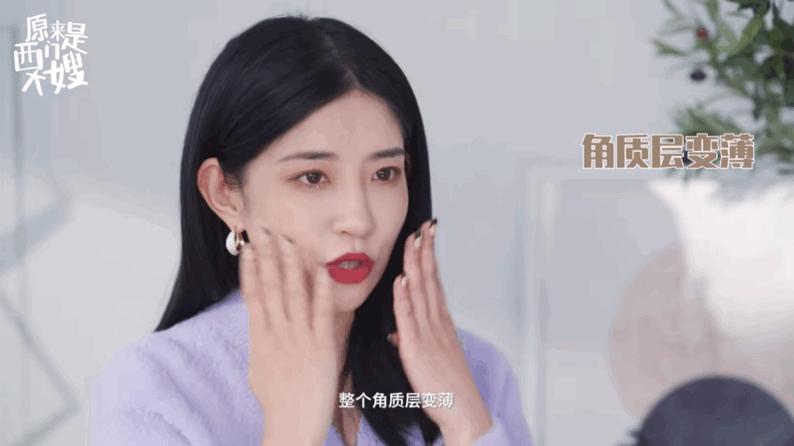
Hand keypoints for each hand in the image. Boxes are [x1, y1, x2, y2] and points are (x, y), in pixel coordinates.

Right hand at [239, 226, 338, 445]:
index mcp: (261, 337)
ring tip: (288, 240)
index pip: (252, 294)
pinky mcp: (321, 345)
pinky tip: (322, 269)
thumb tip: (260, 327)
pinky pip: (322, 311)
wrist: (292, 423)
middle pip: (270, 286)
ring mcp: (298, 337)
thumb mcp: (260, 368)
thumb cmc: (278, 401)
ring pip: (293, 292)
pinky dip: (322, 289)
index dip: (250, 269)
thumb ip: (262, 343)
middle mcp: (277, 332)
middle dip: (267, 256)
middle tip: (265, 230)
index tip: (249, 247)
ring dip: (291, 264)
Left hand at [388, 218, 492, 444]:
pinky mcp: (417, 349)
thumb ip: (411, 342)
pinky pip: (409, 318)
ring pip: (420, 291)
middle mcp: (436, 323)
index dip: (429, 258)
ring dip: (415, 264)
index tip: (426, 236)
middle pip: (430, 279)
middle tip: (424, 226)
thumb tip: (395, 334)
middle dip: (425, 251)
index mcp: (440, 324)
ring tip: (413, 240)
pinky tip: (402, 279)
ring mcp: (428, 334)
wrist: (463, 411)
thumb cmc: (448, 389)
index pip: (434, 282)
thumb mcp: (428, 361)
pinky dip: (405, 297)